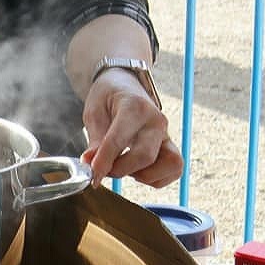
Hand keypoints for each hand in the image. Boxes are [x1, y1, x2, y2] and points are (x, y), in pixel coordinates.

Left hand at [80, 69, 181, 186]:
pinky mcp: (171, 146)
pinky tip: (136, 170)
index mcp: (135, 107)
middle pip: (145, 156)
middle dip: (120, 170)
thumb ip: (95, 141)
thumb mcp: (94, 114)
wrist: (123, 86)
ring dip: (143, 175)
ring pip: (169, 165)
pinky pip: (174, 170)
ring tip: (122, 167)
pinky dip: (156, 178)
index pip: (120, 140)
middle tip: (102, 169)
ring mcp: (167, 134)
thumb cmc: (108, 99)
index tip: (92, 175)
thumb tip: (90, 164)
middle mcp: (156, 121)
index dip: (105, 161)